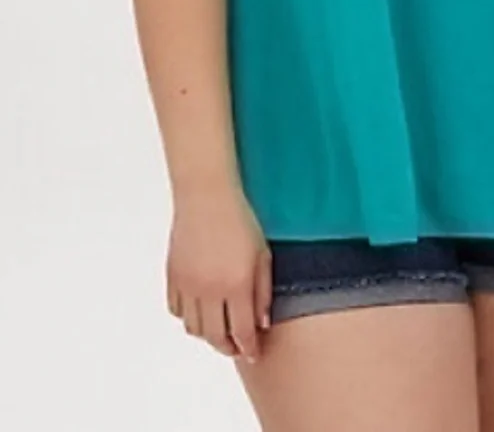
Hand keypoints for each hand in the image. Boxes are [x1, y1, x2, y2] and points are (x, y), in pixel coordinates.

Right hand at [166, 184, 271, 362]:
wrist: (207, 197)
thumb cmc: (240, 220)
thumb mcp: (262, 254)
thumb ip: (263, 291)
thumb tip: (262, 323)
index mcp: (237, 284)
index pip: (242, 330)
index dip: (249, 347)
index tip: (254, 353)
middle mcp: (210, 290)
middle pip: (216, 336)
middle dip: (228, 346)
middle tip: (237, 347)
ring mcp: (188, 285)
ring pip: (194, 327)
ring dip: (208, 334)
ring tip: (220, 329)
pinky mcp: (173, 277)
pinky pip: (177, 311)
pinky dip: (189, 317)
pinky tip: (201, 311)